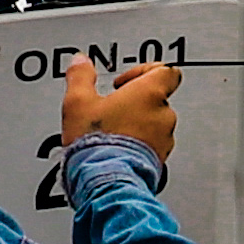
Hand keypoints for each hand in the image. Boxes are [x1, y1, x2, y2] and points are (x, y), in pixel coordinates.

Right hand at [60, 53, 181, 167]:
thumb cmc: (96, 142)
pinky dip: (140, 145)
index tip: (125, 81)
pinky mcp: (161, 161)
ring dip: (138, 125)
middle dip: (135, 103)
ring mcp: (165, 140)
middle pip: (157, 99)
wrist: (105, 181)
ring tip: (112, 133)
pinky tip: (118, 150)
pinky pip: (153, 147)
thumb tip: (81, 62)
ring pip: (155, 125)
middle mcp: (163, 116)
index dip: (144, 71)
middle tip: (112, 110)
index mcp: (149, 93)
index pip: (164, 71)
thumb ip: (81, 76)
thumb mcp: (78, 101)